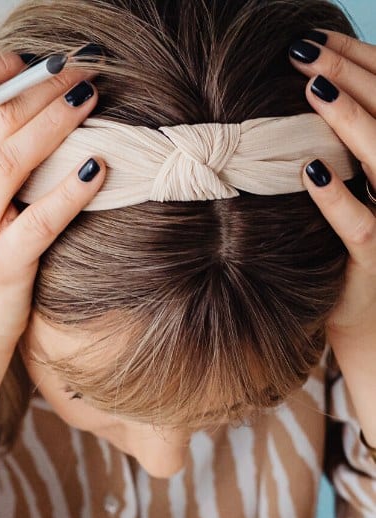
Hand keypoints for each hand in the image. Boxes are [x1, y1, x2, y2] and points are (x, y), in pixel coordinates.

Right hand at [0, 51, 105, 353]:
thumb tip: (29, 89)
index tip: (34, 64)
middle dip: (45, 86)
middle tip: (83, 71)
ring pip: (13, 158)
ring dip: (58, 122)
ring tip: (91, 100)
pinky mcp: (2, 264)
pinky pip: (40, 221)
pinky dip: (70, 192)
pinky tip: (96, 168)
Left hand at [288, 31, 375, 336]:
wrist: (371, 326)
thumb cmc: (350, 254)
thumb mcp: (356, 193)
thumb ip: (342, 152)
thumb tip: (303, 95)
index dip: (359, 60)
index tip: (319, 36)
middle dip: (349, 74)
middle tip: (306, 48)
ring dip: (349, 121)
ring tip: (314, 89)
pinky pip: (359, 225)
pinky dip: (336, 197)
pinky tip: (310, 171)